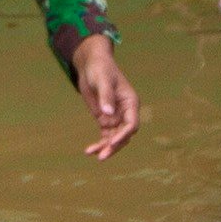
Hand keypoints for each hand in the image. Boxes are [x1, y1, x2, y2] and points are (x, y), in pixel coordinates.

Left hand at [71, 37, 141, 158]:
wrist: (91, 65)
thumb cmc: (100, 69)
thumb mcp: (102, 80)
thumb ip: (106, 96)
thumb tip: (108, 114)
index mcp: (130, 103)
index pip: (132, 124)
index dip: (124, 135)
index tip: (112, 142)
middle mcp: (125, 112)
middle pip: (124, 135)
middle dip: (114, 146)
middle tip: (102, 156)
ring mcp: (115, 117)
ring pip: (114, 138)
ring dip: (105, 147)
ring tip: (92, 154)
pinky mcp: (105, 120)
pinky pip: (105, 136)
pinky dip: (99, 143)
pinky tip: (89, 151)